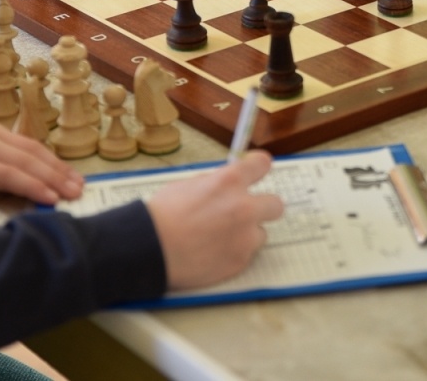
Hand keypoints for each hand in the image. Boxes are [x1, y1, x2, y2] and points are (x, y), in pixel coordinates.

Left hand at [0, 105, 82, 228]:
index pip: (3, 173)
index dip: (30, 186)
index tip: (52, 199)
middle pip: (24, 159)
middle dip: (53, 177)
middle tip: (76, 195)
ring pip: (31, 148)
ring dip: (56, 166)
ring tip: (78, 184)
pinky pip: (27, 143)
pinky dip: (48, 157)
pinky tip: (62, 170)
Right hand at [147, 151, 284, 289]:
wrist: (150, 249)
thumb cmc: (162, 214)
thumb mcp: (189, 185)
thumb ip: (217, 184)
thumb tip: (229, 186)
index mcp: (229, 182)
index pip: (262, 165)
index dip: (258, 168)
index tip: (256, 171)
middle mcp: (244, 208)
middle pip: (276, 205)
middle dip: (263, 207)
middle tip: (245, 212)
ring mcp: (245, 237)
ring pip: (260, 233)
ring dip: (246, 234)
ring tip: (219, 238)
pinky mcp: (240, 261)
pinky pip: (246, 253)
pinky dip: (233, 252)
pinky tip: (212, 253)